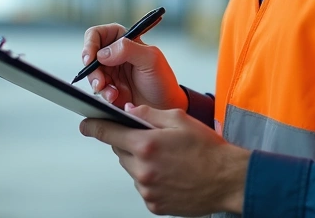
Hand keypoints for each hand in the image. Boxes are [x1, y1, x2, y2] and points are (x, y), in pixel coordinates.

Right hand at [80, 23, 185, 109]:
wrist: (165, 106)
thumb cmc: (162, 80)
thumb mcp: (151, 60)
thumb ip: (128, 50)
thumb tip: (103, 53)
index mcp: (123, 40)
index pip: (98, 34)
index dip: (90, 44)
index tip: (90, 58)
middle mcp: (114, 54)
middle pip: (90, 55)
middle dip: (92, 70)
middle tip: (100, 82)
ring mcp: (110, 72)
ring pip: (91, 74)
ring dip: (98, 84)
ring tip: (111, 93)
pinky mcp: (109, 88)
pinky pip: (97, 89)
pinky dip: (104, 94)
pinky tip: (114, 97)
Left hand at [80, 104, 249, 216]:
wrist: (229, 180)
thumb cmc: (209, 149)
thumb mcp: (180, 119)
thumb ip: (149, 112)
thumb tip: (129, 110)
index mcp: (146, 145)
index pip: (108, 133)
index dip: (94, 126)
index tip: (85, 124)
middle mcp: (143, 170)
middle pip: (120, 151)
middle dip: (130, 143)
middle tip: (152, 140)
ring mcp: (148, 190)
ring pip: (131, 170)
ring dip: (141, 162)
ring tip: (167, 159)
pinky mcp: (154, 204)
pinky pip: (143, 187)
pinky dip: (151, 179)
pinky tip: (171, 174)